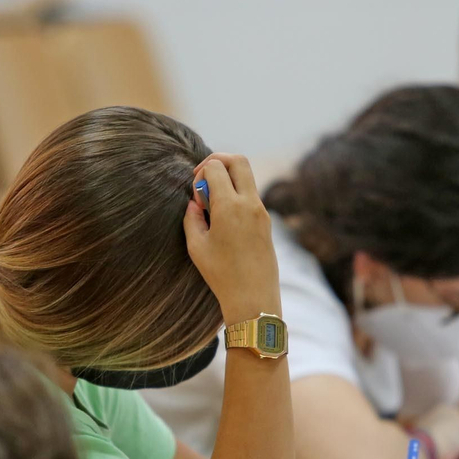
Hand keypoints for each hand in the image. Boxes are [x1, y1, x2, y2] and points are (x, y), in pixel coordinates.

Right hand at [184, 154, 280, 324]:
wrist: (254, 297)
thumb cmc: (221, 275)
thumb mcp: (196, 246)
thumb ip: (191, 218)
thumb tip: (194, 203)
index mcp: (229, 207)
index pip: (215, 167)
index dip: (201, 174)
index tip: (196, 197)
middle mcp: (249, 203)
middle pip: (238, 160)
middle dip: (218, 161)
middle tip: (204, 179)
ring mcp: (261, 211)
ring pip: (247, 175)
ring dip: (228, 178)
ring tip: (214, 203)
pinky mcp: (266, 220)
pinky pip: (251, 193)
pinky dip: (236, 193)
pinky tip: (224, 215)